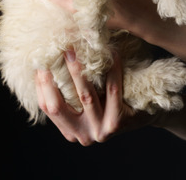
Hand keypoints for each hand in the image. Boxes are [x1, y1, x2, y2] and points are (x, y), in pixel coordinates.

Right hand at [35, 51, 156, 145]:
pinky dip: (111, 70)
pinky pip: (112, 90)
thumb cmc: (109, 100)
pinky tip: (110, 53)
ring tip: (76, 49)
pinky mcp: (117, 122)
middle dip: (54, 77)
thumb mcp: (85, 99)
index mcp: (69, 129)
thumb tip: (48, 57)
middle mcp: (82, 135)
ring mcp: (99, 131)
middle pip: (59, 104)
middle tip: (55, 51)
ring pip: (85, 97)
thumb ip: (69, 87)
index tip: (39, 61)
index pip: (47, 106)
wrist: (145, 113)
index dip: (41, 84)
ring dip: (79, 70)